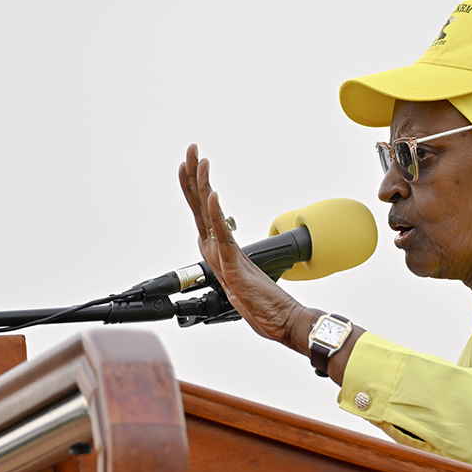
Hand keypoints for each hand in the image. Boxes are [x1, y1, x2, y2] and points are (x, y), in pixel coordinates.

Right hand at [178, 144, 312, 347]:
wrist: (280, 321)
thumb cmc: (264, 302)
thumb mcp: (245, 275)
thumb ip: (234, 261)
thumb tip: (230, 251)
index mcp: (219, 249)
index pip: (202, 210)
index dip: (194, 186)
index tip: (191, 162)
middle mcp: (216, 250)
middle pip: (199, 206)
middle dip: (194, 176)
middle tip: (191, 150)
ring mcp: (222, 258)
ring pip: (206, 216)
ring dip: (202, 186)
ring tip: (199, 162)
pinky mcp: (232, 268)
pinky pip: (222, 237)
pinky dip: (216, 216)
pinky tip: (212, 197)